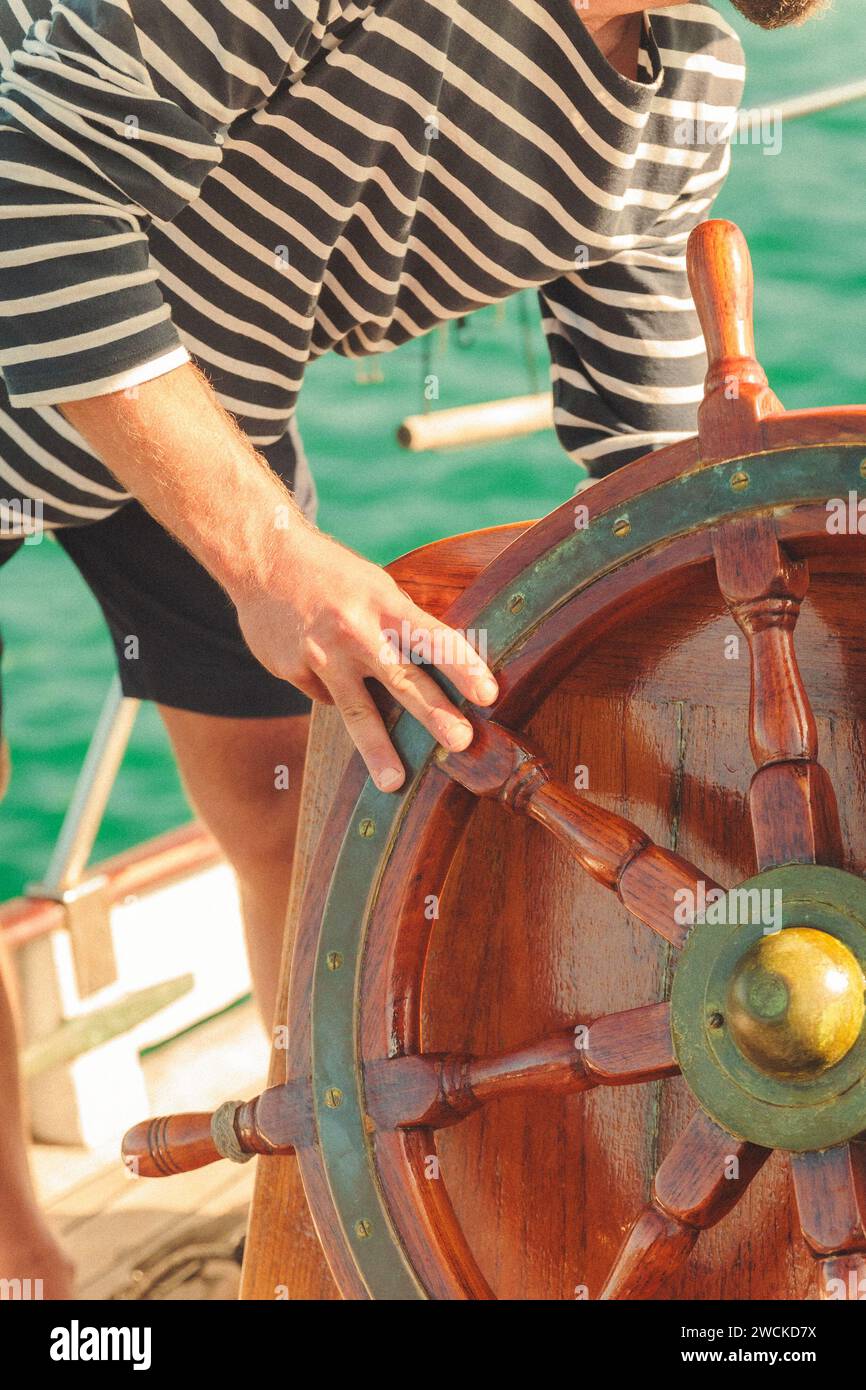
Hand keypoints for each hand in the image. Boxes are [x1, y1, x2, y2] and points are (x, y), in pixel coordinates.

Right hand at [234, 527, 497, 790]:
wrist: (263, 558)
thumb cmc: (333, 574)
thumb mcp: (374, 586)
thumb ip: (401, 623)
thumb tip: (437, 668)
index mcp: (384, 603)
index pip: (433, 638)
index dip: (463, 666)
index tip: (489, 694)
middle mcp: (354, 631)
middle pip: (402, 679)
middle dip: (433, 714)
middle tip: (460, 742)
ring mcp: (321, 655)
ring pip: (355, 710)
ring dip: (377, 750)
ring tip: (393, 783)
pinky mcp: (291, 670)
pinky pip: (325, 696)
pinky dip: (334, 692)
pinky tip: (322, 669)